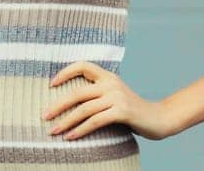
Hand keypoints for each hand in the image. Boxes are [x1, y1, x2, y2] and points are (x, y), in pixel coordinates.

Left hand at [42, 61, 180, 141]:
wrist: (159, 119)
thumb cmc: (132, 110)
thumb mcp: (115, 96)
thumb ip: (97, 94)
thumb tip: (68, 103)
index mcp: (108, 76)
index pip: (83, 65)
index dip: (65, 72)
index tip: (51, 84)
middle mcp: (111, 84)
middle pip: (78, 92)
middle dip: (58, 105)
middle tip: (44, 116)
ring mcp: (117, 97)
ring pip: (84, 109)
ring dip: (66, 122)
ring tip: (54, 131)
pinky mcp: (122, 112)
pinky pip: (95, 121)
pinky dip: (80, 130)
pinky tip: (71, 137)